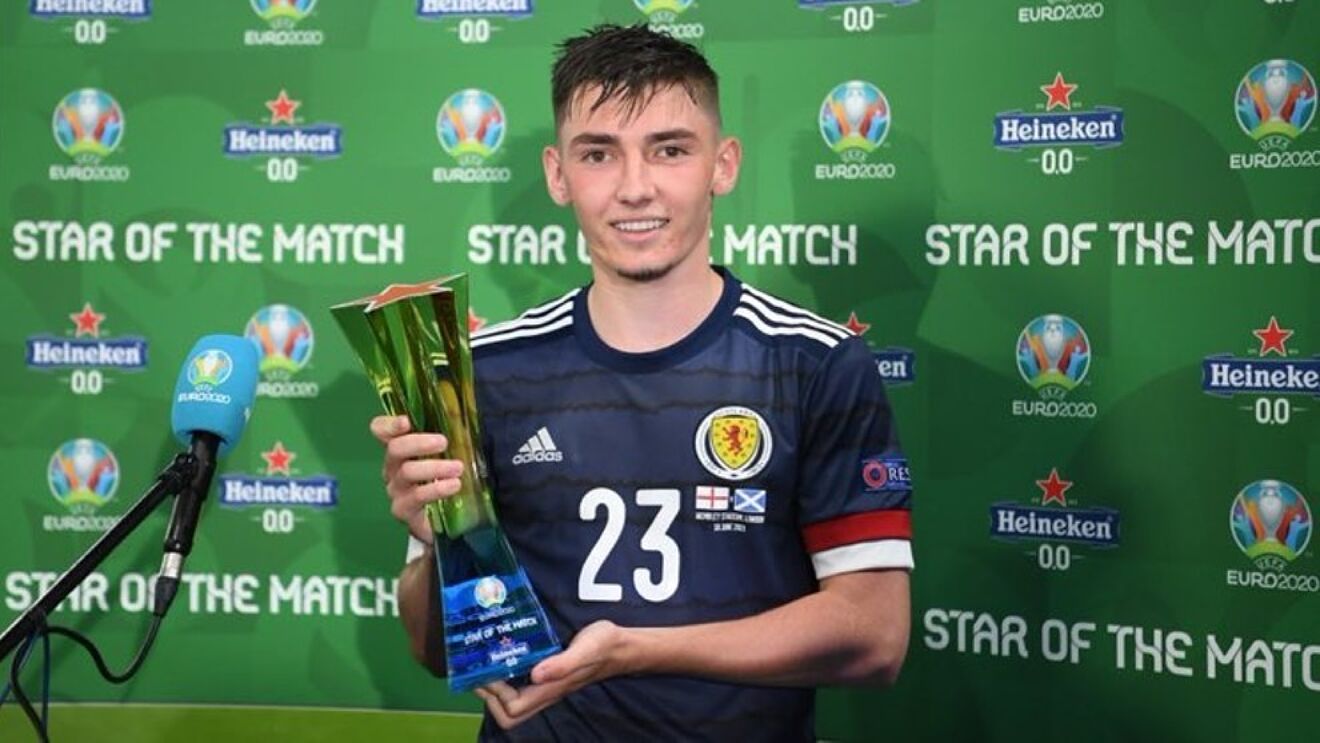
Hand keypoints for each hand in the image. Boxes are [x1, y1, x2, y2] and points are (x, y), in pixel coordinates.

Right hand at [369, 415, 462, 543]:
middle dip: (419, 443)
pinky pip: (417, 496)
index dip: (389, 424)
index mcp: (400, 448)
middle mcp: (392, 467)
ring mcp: (395, 489)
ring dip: (435, 467)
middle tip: (443, 442)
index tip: (406, 421)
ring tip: (458, 468)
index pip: (381, 430)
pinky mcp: (403, 509)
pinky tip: (454, 485)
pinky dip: (437, 489)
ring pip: (407, 472)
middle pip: (395, 449)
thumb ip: (447, 438)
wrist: (443, 520)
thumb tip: (461, 419)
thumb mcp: (446, 455)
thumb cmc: (444, 479)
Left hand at [475, 621, 629, 729]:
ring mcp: (546, 686)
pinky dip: (507, 677)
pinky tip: (505, 656)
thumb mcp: (586, 649)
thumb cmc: (604, 646)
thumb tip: (536, 675)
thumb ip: (563, 663)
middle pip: (509, 714)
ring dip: (496, 688)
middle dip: (490, 697)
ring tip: (489, 663)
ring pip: (513, 702)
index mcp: (551, 689)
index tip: (488, 670)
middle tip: (483, 670)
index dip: (495, 695)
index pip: (512, 708)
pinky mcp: (548, 675)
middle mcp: (545, 692)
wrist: (620, 646)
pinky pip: (521, 686)